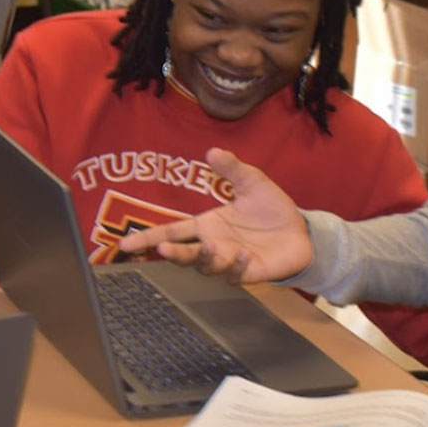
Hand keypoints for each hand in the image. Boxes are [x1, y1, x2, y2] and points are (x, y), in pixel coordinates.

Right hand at [118, 148, 312, 284]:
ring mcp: (228, 261)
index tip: (126, 243)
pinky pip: (233, 275)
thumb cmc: (272, 208)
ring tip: (211, 247)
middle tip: (164, 250)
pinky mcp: (246, 274)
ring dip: (205, 258)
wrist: (301, 231)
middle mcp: (213, 245)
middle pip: (183, 254)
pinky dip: (234, 266)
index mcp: (208, 225)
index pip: (172, 232)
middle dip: (172, 253)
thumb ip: (232, 168)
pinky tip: (243, 254)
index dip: (149, 238)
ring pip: (205, 266)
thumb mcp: (252, 182)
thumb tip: (212, 151)